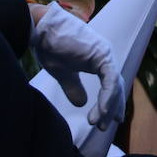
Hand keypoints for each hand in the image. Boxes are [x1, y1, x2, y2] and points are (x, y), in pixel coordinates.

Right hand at [31, 2, 125, 129]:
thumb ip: (74, 87)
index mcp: (98, 59)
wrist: (41, 29)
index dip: (110, 102)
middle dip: (112, 108)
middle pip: (115, 86)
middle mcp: (105, 56)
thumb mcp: (62, 72)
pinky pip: (110, 80)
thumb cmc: (50, 46)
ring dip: (108, 106)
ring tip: (99, 124)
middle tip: (105, 127)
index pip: (110, 84)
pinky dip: (107, 96)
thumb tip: (82, 103)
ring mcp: (105, 53)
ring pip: (114, 85)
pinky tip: (102, 111)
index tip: (108, 120)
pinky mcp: (101, 54)